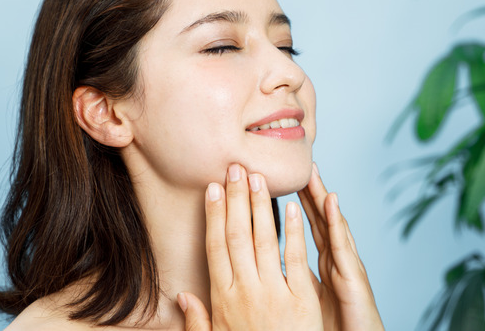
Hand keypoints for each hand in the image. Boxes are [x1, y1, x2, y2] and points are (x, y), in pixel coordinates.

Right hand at [179, 164, 322, 330]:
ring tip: (258, 179)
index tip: (214, 189)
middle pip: (237, 235)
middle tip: (237, 168)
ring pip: (263, 241)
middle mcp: (246, 291)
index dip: (214, 215)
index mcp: (224, 299)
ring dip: (260, 206)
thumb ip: (198, 320)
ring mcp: (274, 294)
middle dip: (236, 199)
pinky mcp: (301, 299)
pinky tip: (291, 209)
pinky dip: (293, 232)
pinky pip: (295, 260)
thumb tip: (183, 296)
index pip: (216, 247)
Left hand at [298, 163, 384, 330]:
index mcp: (326, 264)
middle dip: (310, 191)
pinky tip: (331, 203)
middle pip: (321, 219)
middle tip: (298, 162)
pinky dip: (337, 223)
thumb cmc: (331, 328)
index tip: (282, 180)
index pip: (308, 226)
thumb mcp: (306, 300)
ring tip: (313, 172)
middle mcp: (337, 261)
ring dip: (323, 198)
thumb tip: (270, 263)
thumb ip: (293, 277)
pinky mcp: (354, 279)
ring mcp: (348, 267)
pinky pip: (343, 247)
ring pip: (333, 226)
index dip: (298, 203)